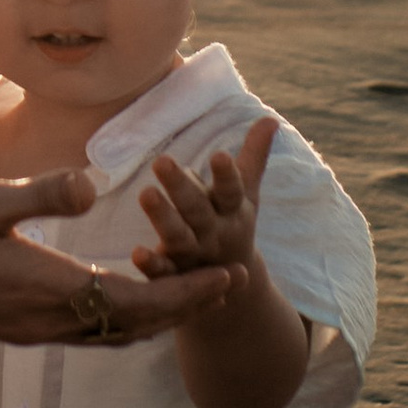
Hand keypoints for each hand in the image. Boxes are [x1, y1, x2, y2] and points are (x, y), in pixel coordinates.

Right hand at [0, 171, 235, 354]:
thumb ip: (39, 192)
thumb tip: (94, 181)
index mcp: (45, 288)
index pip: (136, 301)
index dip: (187, 292)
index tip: (229, 275)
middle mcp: (46, 321)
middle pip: (135, 326)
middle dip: (186, 306)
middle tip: (231, 283)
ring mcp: (31, 330)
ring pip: (112, 334)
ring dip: (157, 315)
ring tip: (192, 291)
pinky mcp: (17, 329)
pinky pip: (86, 332)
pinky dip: (121, 317)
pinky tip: (126, 294)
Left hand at [131, 120, 314, 407]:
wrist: (235, 288)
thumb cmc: (232, 223)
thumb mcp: (246, 194)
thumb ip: (254, 157)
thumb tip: (270, 119)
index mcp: (232, 211)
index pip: (232, 190)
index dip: (227, 175)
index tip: (219, 154)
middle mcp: (214, 233)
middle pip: (198, 210)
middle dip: (182, 188)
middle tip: (162, 161)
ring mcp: (194, 256)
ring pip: (178, 237)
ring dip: (163, 218)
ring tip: (145, 194)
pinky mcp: (174, 277)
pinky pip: (163, 273)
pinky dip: (152, 265)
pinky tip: (137, 253)